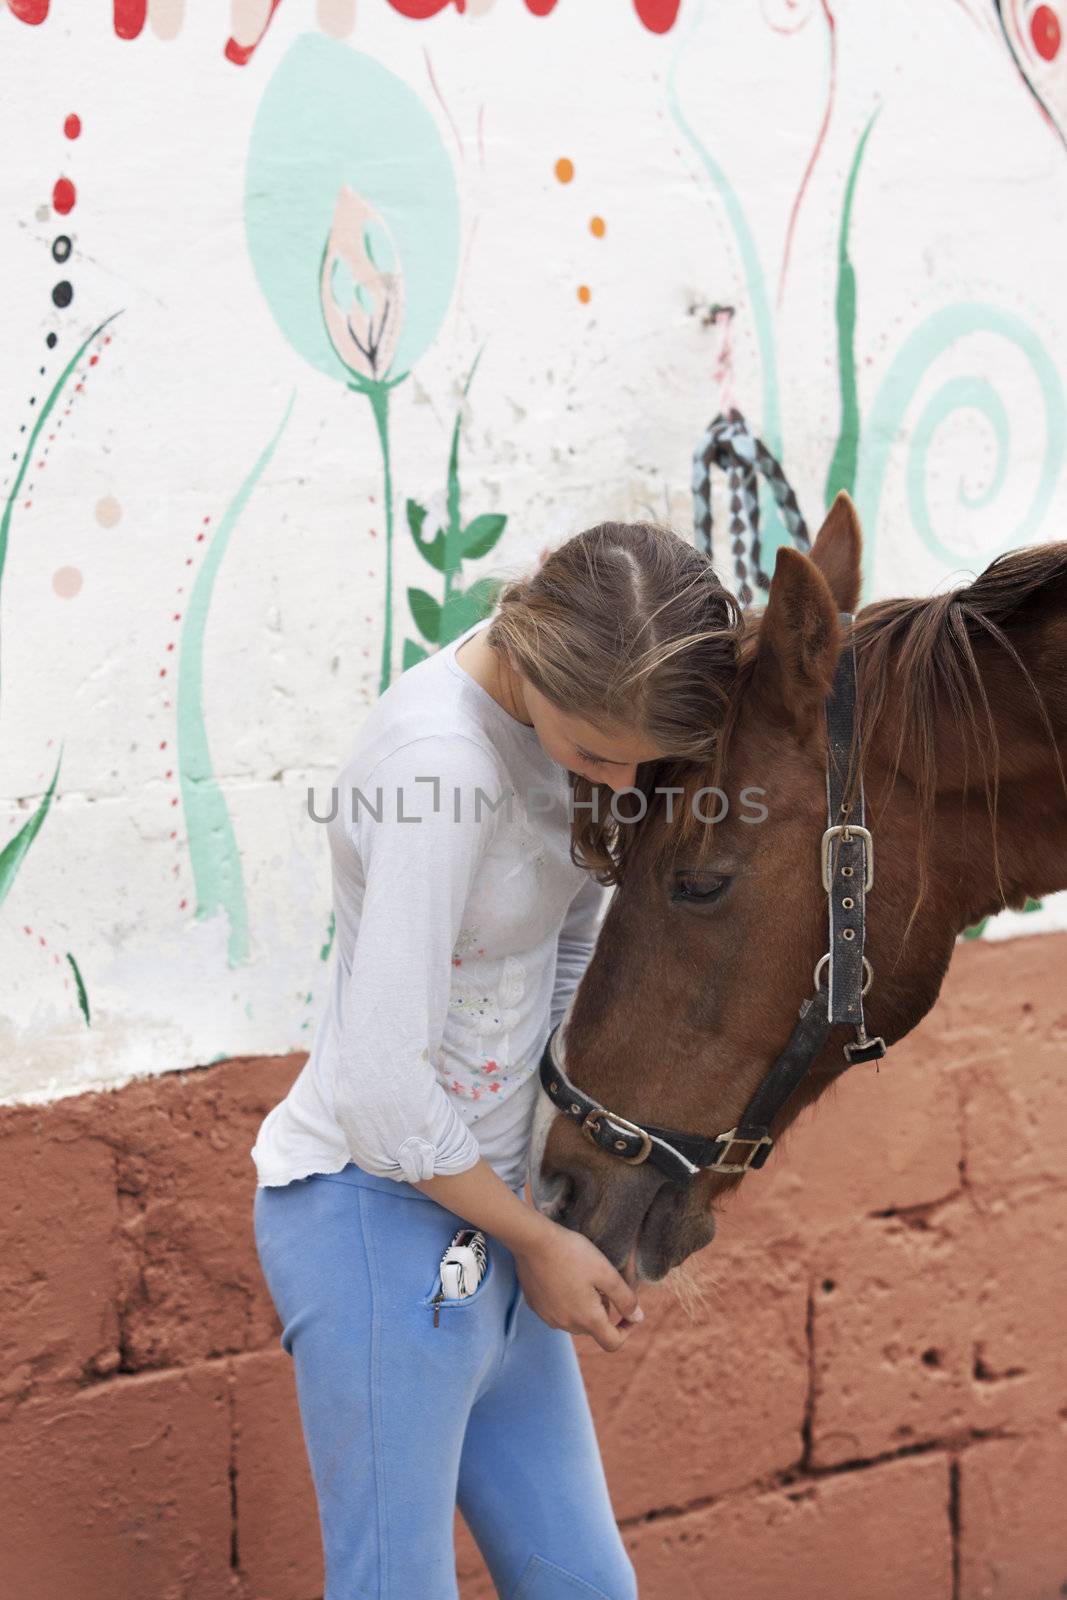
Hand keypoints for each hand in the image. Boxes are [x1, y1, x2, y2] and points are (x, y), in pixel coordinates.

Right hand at [512, 1218, 643, 1351]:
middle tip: (603, 1283)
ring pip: (575, 1320)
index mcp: (587, 1319)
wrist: (533, 1241)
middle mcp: (566, 1324)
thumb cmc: (572, 1254)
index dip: (626, 1331)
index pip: (613, 1343)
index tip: (629, 1314)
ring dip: (584, 1306)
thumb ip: (625, 1298)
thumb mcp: (606, 1273)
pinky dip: (566, 1301)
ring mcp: (548, 1317)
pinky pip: (558, 1311)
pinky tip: (564, 1277)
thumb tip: (637, 1317)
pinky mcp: (536, 1306)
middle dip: (603, 1311)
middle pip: (593, 1329)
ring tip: (583, 1277)